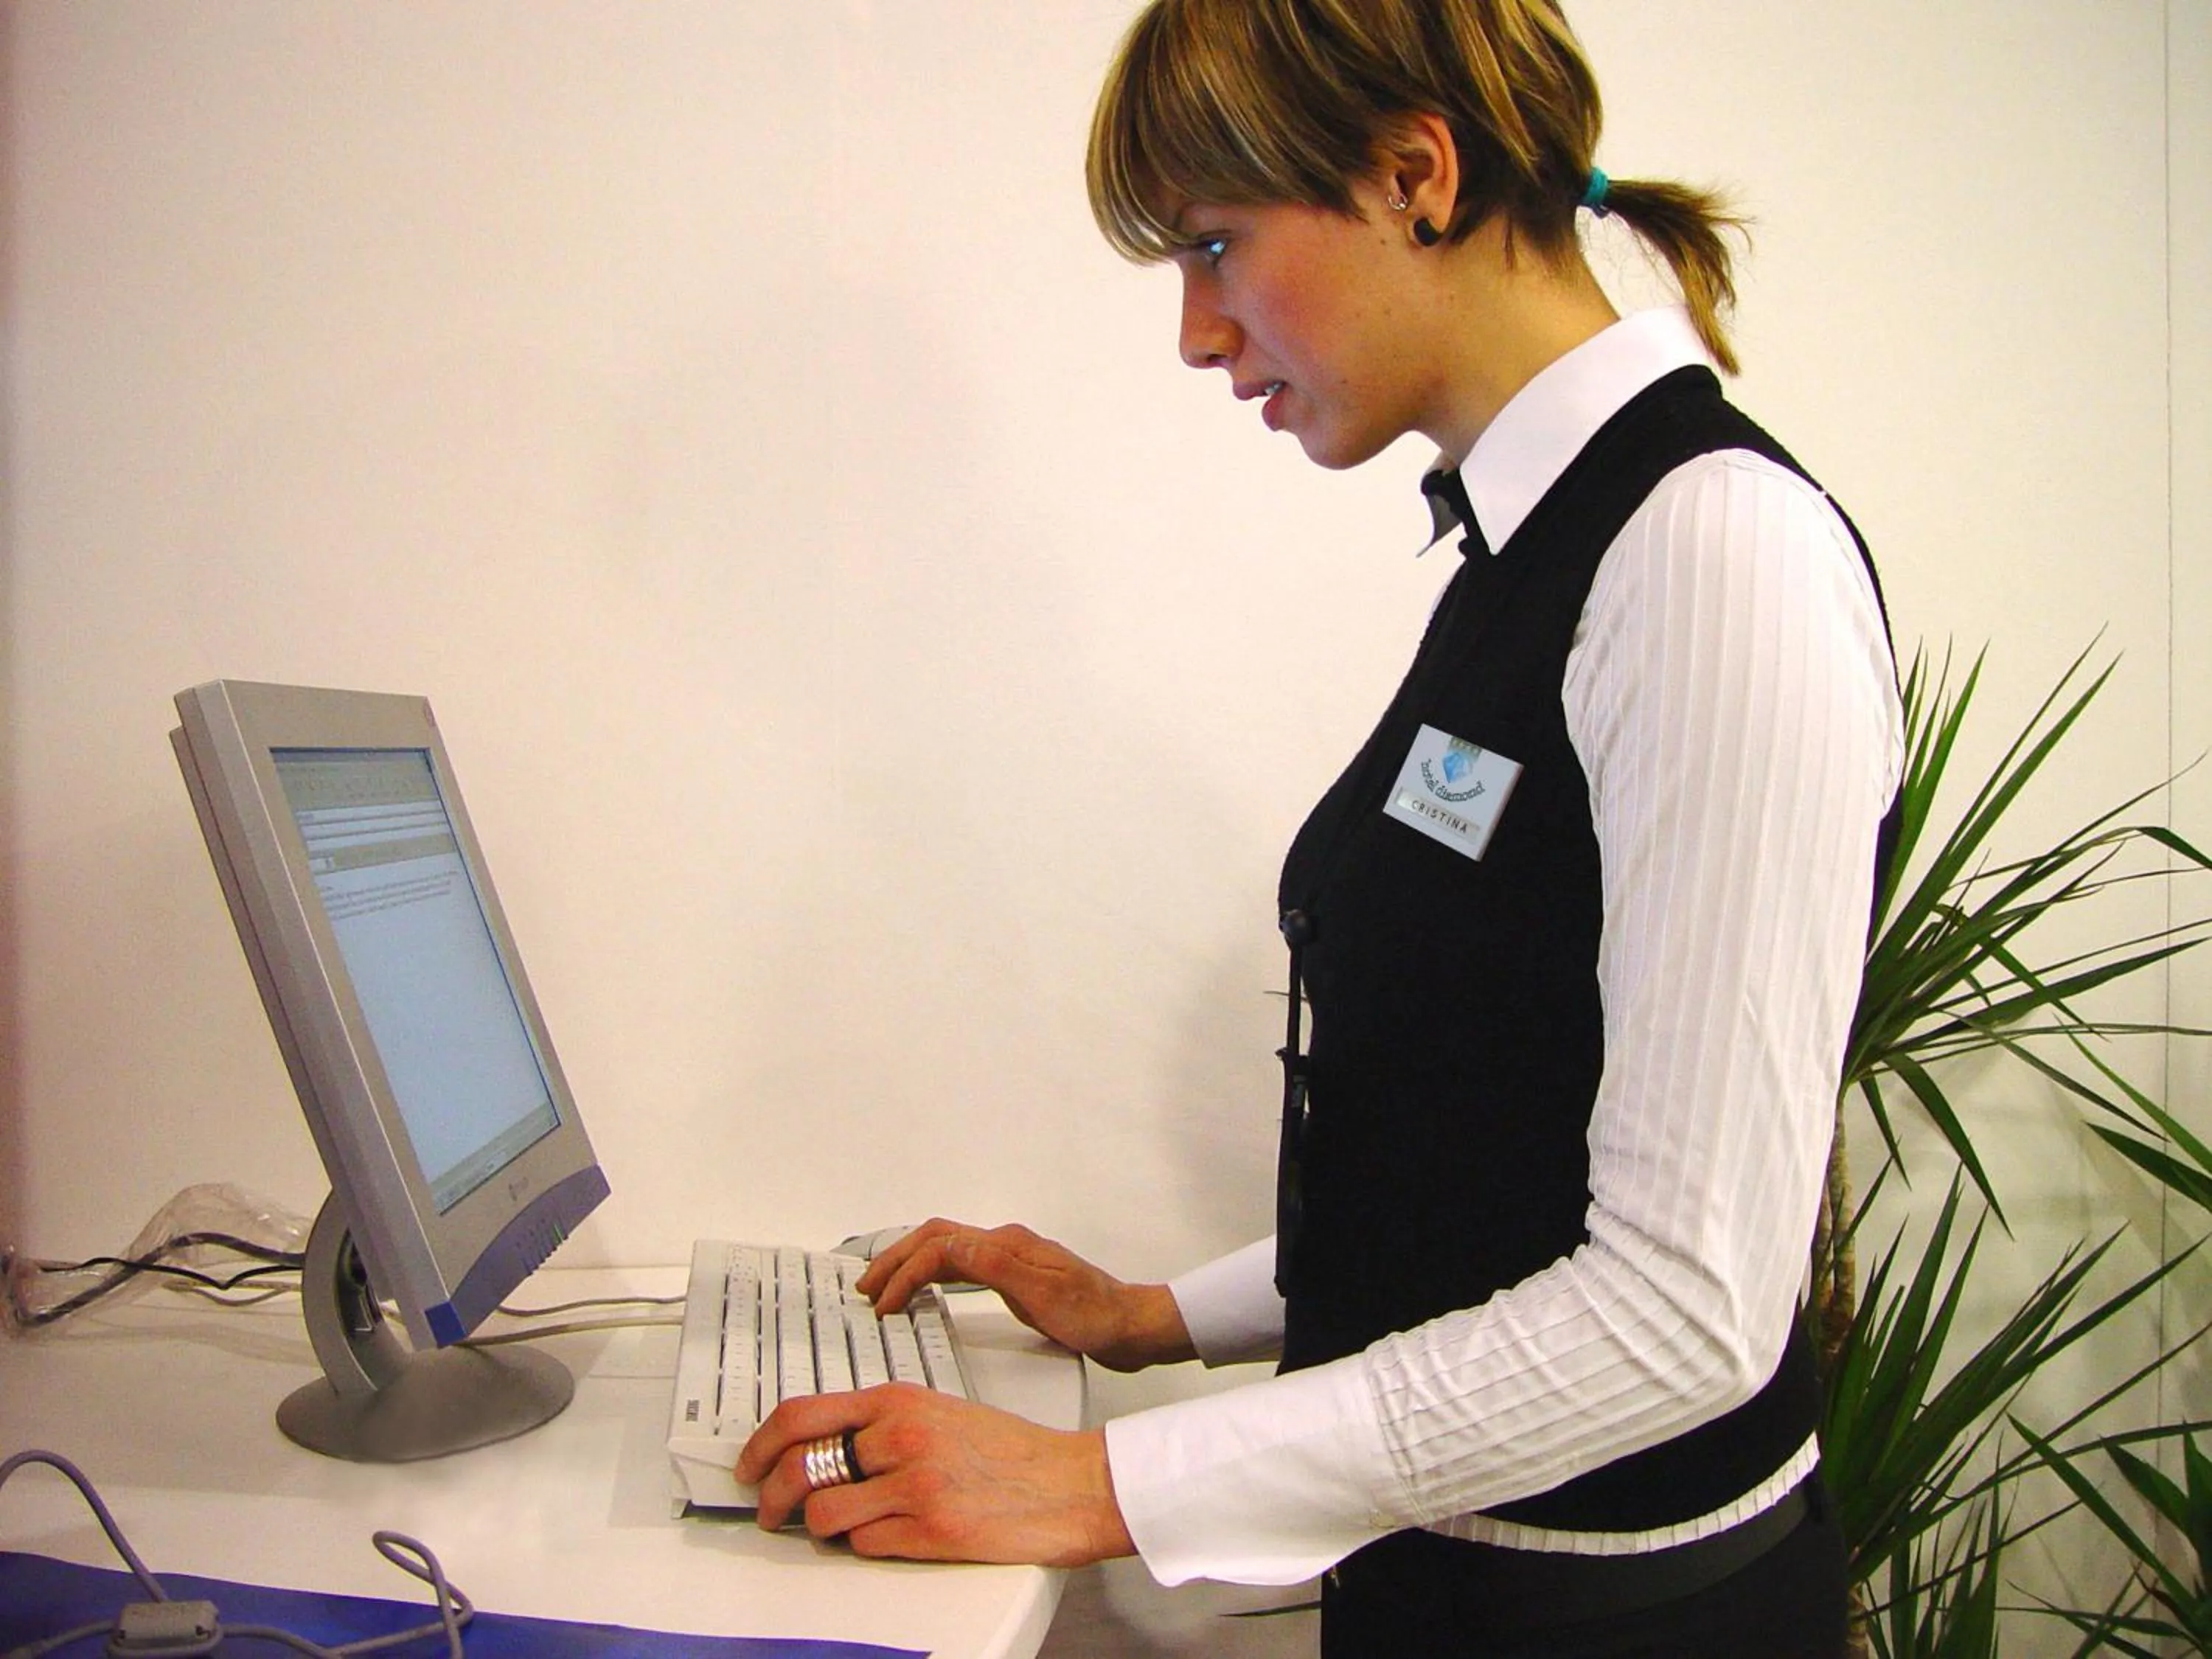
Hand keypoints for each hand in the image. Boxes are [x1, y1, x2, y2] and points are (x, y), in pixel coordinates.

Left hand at [735, 1383, 1135, 1566]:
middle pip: (799, 1466)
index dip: (760, 1444)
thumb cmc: (1009, 1450)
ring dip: (818, 1527)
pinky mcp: (929, 1531)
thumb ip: (882, 1421)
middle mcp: (899, 1436)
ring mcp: (913, 1485)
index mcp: (898, 1399)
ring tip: (832, 1527)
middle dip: (771, 1494)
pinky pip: (863, 1545)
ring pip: (824, 1513)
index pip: (801, 1414)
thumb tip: (826, 1446)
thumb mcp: (939, 1410)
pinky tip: (882, 1536)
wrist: (1068, 1481)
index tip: (748, 1462)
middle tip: (769, 1508)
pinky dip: (862, 1546)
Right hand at [857, 1219, 1194, 1372]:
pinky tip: (925, 1288)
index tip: (883, 1302)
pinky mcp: (1015, 1278)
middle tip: (865, 1286)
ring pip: (946, 1248)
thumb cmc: (1096, 1317)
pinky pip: (960, 1265)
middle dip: (895, 1258)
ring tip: (882, 1285)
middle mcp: (1006, 1245)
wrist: (1130, 1328)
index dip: (905, 1273)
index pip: (940, 1248)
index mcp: (1007, 1246)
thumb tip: (952, 1244)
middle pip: (936, 1238)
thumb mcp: (1044, 1295)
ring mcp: (1010, 1260)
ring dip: (909, 1262)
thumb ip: (996, 1267)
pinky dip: (932, 1273)